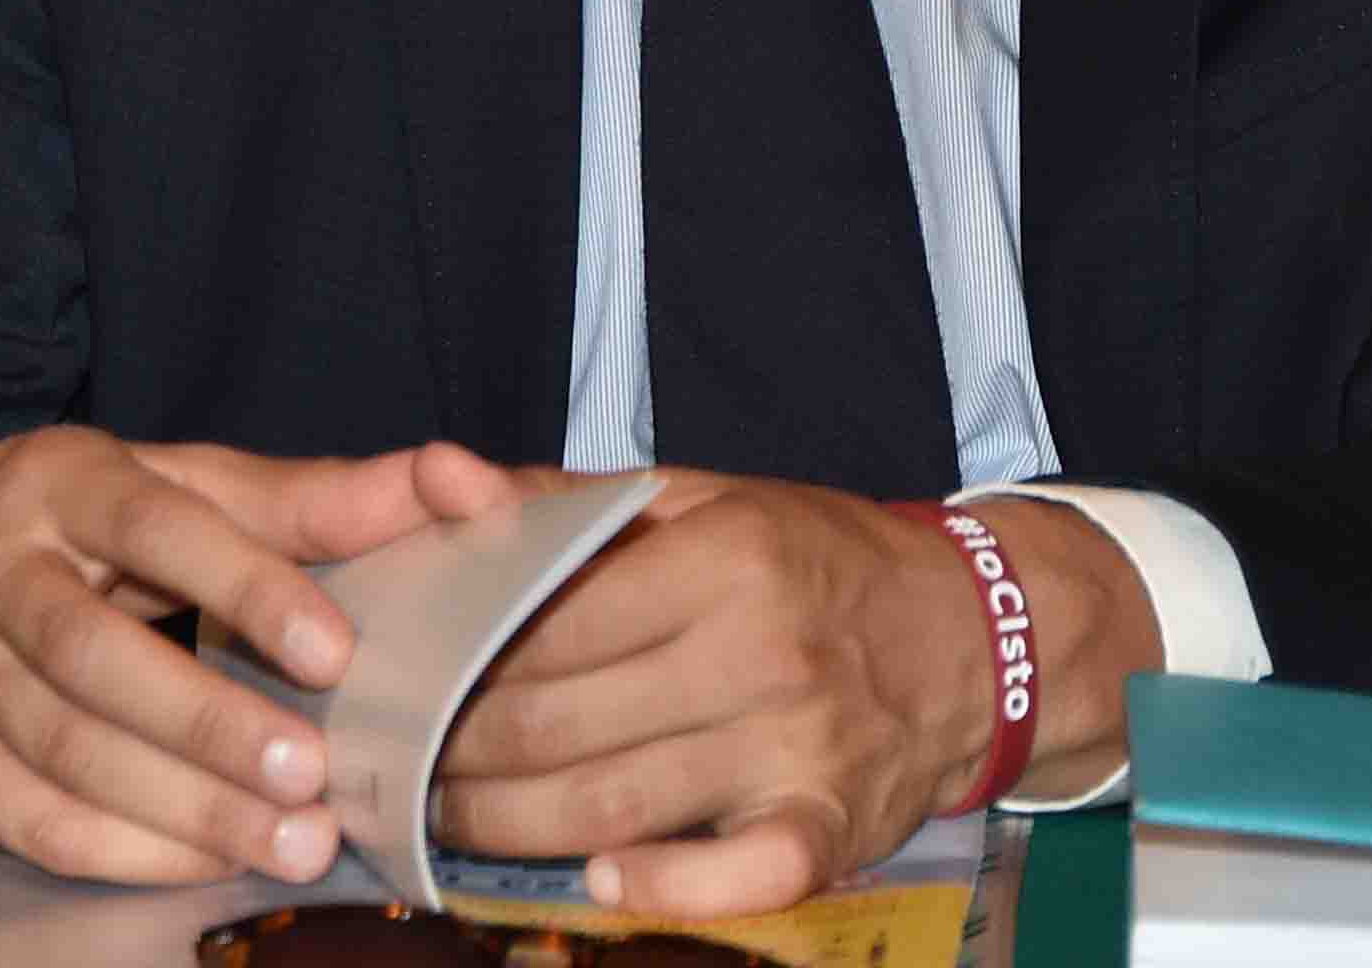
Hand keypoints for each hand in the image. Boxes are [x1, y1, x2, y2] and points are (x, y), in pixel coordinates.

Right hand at [0, 428, 515, 883]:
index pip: (158, 528)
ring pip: (68, 752)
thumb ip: (299, 498)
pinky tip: (209, 862)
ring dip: (184, 807)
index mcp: (64, 483)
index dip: (246, 587)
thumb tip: (438, 482)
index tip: (336, 652)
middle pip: (98, 660)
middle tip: (315, 777)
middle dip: (211, 726)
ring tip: (292, 839)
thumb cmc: (66, 525)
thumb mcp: (170, 483)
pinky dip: (127, 851)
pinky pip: (32, 821)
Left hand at [430, 478, 1158, 918]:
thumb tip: (447, 483)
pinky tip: (598, 882)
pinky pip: (740, 875)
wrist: (973, 630)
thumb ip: (570, 501)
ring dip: (508, 828)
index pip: (547, 622)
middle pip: (560, 724)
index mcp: (725, 557)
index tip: (398, 678)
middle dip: (457, 753)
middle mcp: (760, 652)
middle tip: (397, 762)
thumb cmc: (816, 558)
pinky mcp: (831, 823)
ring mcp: (798, 745)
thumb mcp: (705, 499)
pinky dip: (663, 888)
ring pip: (614, 806)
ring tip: (443, 823)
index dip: (455, 659)